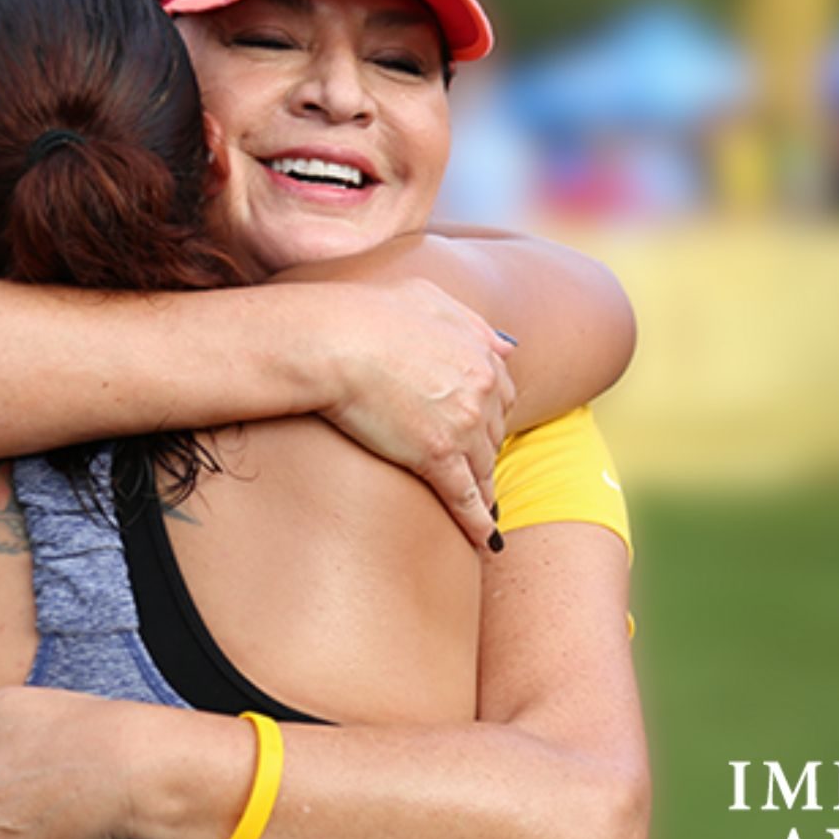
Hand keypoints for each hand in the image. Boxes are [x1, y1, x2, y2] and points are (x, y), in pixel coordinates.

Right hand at [318, 279, 516, 548]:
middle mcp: (482, 391)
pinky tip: (484, 540)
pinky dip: (478, 521)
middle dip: (485, 451)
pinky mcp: (437, 456)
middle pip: (495, 433)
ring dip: (484, 489)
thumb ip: (469, 320)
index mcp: (480, 354)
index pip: (503, 394)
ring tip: (482, 511)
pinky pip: (466, 497)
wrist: (334, 340)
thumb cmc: (368, 313)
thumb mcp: (427, 298)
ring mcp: (463, 426)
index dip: (491, 414)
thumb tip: (505, 344)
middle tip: (475, 470)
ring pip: (483, 468)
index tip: (482, 430)